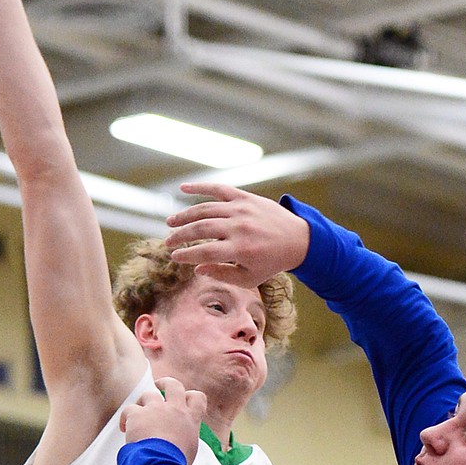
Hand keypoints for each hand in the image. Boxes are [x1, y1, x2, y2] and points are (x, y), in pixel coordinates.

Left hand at [119, 378, 204, 464]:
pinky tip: (124, 429)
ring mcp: (156, 410)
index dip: (189, 396)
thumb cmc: (176, 463)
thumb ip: (185, 436)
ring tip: (138, 417)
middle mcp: (175, 410)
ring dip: (143, 403)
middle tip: (159, 384)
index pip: (197, 398)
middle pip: (173, 385)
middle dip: (165, 383)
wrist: (161, 464)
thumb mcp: (190, 449)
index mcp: (190, 419)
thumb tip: (179, 440)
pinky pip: (129, 410)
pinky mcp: (138, 414)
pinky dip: (125, 419)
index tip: (183, 398)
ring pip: (148, 395)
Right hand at [165, 185, 310, 285]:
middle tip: (167, 242)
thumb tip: (197, 268)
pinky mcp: (245, 197)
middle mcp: (240, 227)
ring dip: (184, 215)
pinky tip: (183, 188)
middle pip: (201, 228)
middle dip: (180, 235)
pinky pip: (219, 189)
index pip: (205, 251)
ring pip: (205, 209)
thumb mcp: (250, 277)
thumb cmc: (271, 262)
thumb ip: (223, 274)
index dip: (186, 254)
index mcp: (241, 249)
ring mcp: (242, 209)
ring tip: (170, 223)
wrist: (298, 240)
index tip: (174, 257)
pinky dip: (200, 187)